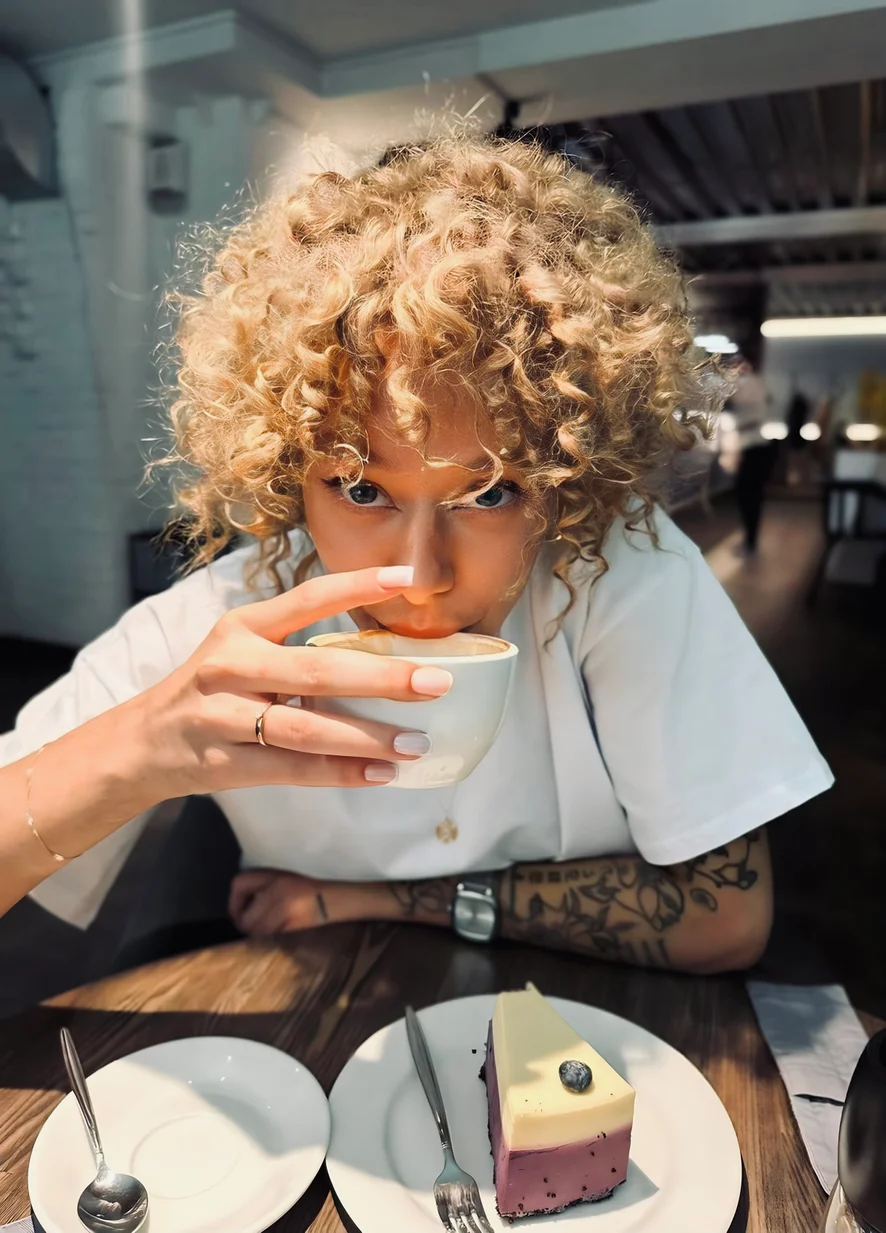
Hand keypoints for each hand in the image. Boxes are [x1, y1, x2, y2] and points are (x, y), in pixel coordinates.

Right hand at [132, 565, 451, 800]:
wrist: (141, 742)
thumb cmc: (211, 691)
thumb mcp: (242, 651)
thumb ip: (298, 649)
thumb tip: (389, 657)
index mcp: (243, 626)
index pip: (307, 597)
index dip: (358, 585)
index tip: (408, 577)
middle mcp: (231, 664)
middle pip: (317, 671)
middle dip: (383, 677)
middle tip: (436, 682)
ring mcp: (224, 715)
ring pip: (306, 728)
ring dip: (368, 737)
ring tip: (416, 742)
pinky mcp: (223, 762)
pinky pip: (293, 769)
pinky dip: (341, 773)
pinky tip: (380, 773)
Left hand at [229, 869, 384, 935]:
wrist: (349, 896)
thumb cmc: (319, 884)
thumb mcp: (289, 877)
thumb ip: (266, 886)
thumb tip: (242, 907)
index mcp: (276, 875)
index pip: (239, 884)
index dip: (234, 902)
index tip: (239, 912)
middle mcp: (277, 891)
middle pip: (245, 918)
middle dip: (246, 925)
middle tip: (253, 929)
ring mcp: (286, 910)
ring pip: (257, 932)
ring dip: (258, 936)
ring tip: (267, 935)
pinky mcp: (296, 928)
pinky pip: (273, 939)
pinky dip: (271, 942)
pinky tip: (279, 939)